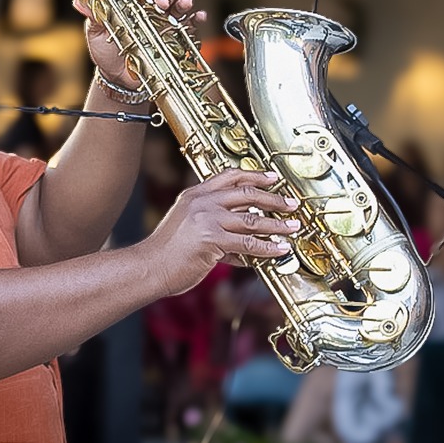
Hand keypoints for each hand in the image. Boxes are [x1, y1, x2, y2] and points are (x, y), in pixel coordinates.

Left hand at [74, 0, 206, 90]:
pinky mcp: (175, 40)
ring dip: (182, 3)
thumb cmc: (106, 52)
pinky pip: (189, 28)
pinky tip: (198, 17)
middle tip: (161, 1)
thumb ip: (93, 13)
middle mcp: (150, 11)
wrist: (118, 80)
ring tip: (184, 4)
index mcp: (132, 5)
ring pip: (178, 9)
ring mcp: (165, 25)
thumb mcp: (96, 32)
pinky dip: (195, 20)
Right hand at [139, 169, 299, 296]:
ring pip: (252, 219)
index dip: (255, 175)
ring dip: (278, 224)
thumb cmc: (167, 251)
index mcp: (195, 194)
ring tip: (293, 227)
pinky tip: (280, 249)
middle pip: (246, 193)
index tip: (273, 178)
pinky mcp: (212, 239)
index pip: (230, 176)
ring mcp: (207, 219)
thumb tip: (243, 232)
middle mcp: (202, 202)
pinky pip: (248, 243)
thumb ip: (214, 222)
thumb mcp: (187, 225)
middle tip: (291, 204)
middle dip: (274, 199)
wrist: (149, 267)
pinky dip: (268, 247)